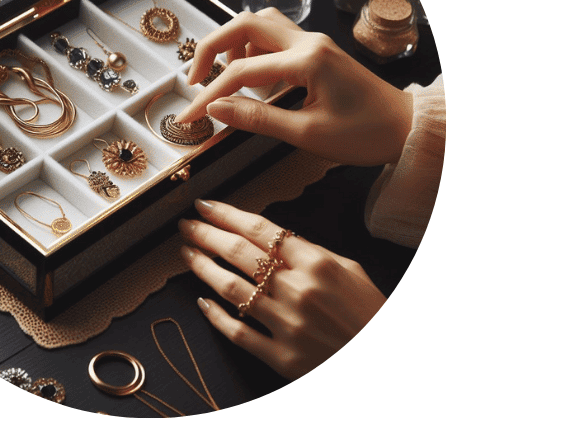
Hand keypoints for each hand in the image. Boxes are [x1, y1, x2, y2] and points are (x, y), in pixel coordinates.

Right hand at [179, 8, 413, 165]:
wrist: (406, 128)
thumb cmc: (365, 134)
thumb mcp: (306, 134)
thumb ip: (256, 119)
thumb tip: (216, 109)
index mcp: (307, 60)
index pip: (241, 71)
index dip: (210, 94)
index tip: (191, 116)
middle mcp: (308, 41)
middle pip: (244, 23)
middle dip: (212, 47)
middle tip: (195, 80)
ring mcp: (314, 41)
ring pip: (260, 22)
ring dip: (233, 40)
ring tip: (221, 74)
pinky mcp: (317, 49)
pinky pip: (275, 34)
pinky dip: (253, 46)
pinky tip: (251, 73)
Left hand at [179, 199, 385, 379]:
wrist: (381, 360)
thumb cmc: (369, 313)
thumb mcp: (350, 270)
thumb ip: (312, 252)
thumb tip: (275, 238)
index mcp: (317, 263)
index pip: (260, 229)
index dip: (227, 214)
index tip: (204, 206)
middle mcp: (298, 290)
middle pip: (239, 254)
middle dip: (206, 235)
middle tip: (186, 225)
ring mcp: (287, 324)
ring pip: (231, 290)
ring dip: (203, 269)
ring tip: (187, 254)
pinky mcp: (281, 356)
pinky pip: (237, 332)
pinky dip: (215, 316)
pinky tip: (201, 302)